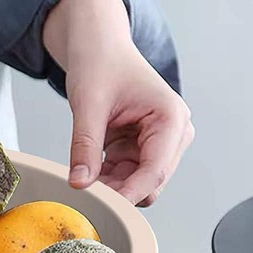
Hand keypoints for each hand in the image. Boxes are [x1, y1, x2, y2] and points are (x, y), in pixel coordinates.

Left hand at [43, 0, 193, 205]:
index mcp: (171, 118)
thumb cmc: (101, 63)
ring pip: (138, 186)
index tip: (101, 205)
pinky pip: (126, 178)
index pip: (156, 171)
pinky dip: (106, 181)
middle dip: (120, 191)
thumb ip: (85, 145)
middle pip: (151, 184)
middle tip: (84, 191)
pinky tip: (87, 171)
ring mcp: (158, 144)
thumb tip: (79, 183)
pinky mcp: (140, 150)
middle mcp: (173, 134)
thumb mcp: (88, 104)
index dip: (129, 193)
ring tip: (82, 176)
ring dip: (112, 188)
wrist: (98, 47)